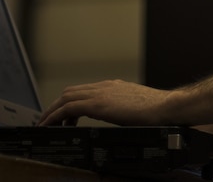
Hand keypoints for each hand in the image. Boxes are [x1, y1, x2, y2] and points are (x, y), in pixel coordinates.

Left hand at [39, 79, 172, 126]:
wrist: (165, 106)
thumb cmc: (156, 109)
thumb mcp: (135, 106)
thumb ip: (123, 108)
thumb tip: (120, 117)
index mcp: (113, 87)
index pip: (83, 91)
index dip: (69, 103)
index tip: (63, 117)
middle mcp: (104, 87)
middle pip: (70, 92)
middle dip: (55, 106)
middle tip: (48, 121)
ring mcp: (100, 93)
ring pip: (66, 97)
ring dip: (52, 111)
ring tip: (46, 125)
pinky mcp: (98, 103)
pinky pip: (69, 107)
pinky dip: (56, 116)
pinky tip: (52, 125)